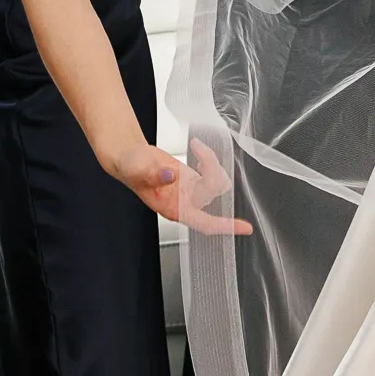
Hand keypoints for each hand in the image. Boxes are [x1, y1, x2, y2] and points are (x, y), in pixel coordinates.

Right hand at [112, 138, 251, 235]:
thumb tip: (171, 177)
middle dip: (212, 170)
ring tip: (197, 148)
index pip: (204, 222)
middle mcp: (186, 203)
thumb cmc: (131, 167)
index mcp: (174, 208)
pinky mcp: (195, 178)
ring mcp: (192, 191)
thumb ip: (153, 174)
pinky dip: (209, 159)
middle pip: (212, 193)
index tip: (244, 227)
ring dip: (212, 163)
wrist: (130, 157)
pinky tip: (198, 149)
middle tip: (200, 150)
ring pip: (216, 181)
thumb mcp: (137, 169)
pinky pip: (213, 171)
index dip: (225, 226)